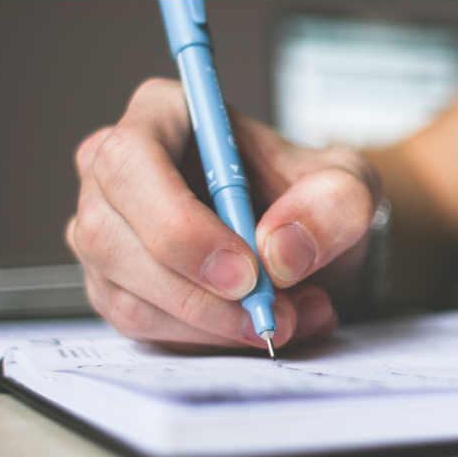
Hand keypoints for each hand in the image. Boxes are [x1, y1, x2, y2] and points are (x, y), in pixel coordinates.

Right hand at [66, 78, 380, 353]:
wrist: (309, 242)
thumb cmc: (313, 197)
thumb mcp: (350, 186)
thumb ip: (332, 205)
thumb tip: (279, 251)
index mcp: (163, 115)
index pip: (131, 162)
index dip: (179, 223)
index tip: (245, 271)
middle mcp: (116, 171)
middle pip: (110, 236)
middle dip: (198, 293)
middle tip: (271, 314)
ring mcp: (107, 232)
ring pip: (127, 295)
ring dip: (213, 325)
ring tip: (290, 317)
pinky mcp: (117, 287)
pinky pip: (144, 328)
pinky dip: (209, 340)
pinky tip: (260, 326)